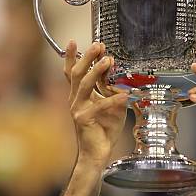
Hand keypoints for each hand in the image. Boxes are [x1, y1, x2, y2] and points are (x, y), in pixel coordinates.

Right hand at [64, 41, 128, 168]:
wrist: (97, 153)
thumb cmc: (104, 130)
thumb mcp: (111, 106)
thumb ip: (112, 91)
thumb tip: (119, 75)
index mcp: (79, 95)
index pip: (72, 73)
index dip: (72, 57)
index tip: (74, 42)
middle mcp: (75, 100)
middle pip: (77, 73)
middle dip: (87, 57)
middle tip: (98, 45)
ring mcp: (78, 109)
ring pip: (84, 85)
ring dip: (96, 71)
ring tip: (108, 61)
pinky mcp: (84, 119)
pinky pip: (99, 106)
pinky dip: (113, 100)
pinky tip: (124, 95)